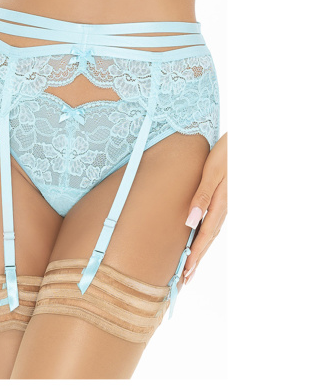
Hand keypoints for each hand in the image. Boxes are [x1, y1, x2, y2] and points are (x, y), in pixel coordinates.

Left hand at [183, 132, 226, 283]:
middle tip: (184, 281)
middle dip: (196, 262)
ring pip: (210, 235)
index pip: (203, 237)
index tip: (184, 274)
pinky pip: (212, 225)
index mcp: (219, 205)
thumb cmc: (225, 154)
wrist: (241, 142)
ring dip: (199, 253)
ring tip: (189, 269)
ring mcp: (223, 206)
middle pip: (207, 241)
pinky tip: (198, 242)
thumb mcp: (212, 172)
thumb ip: (202, 196)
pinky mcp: (222, 201)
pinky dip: (204, 238)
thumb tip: (190, 221)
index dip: (194, 257)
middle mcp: (222, 209)